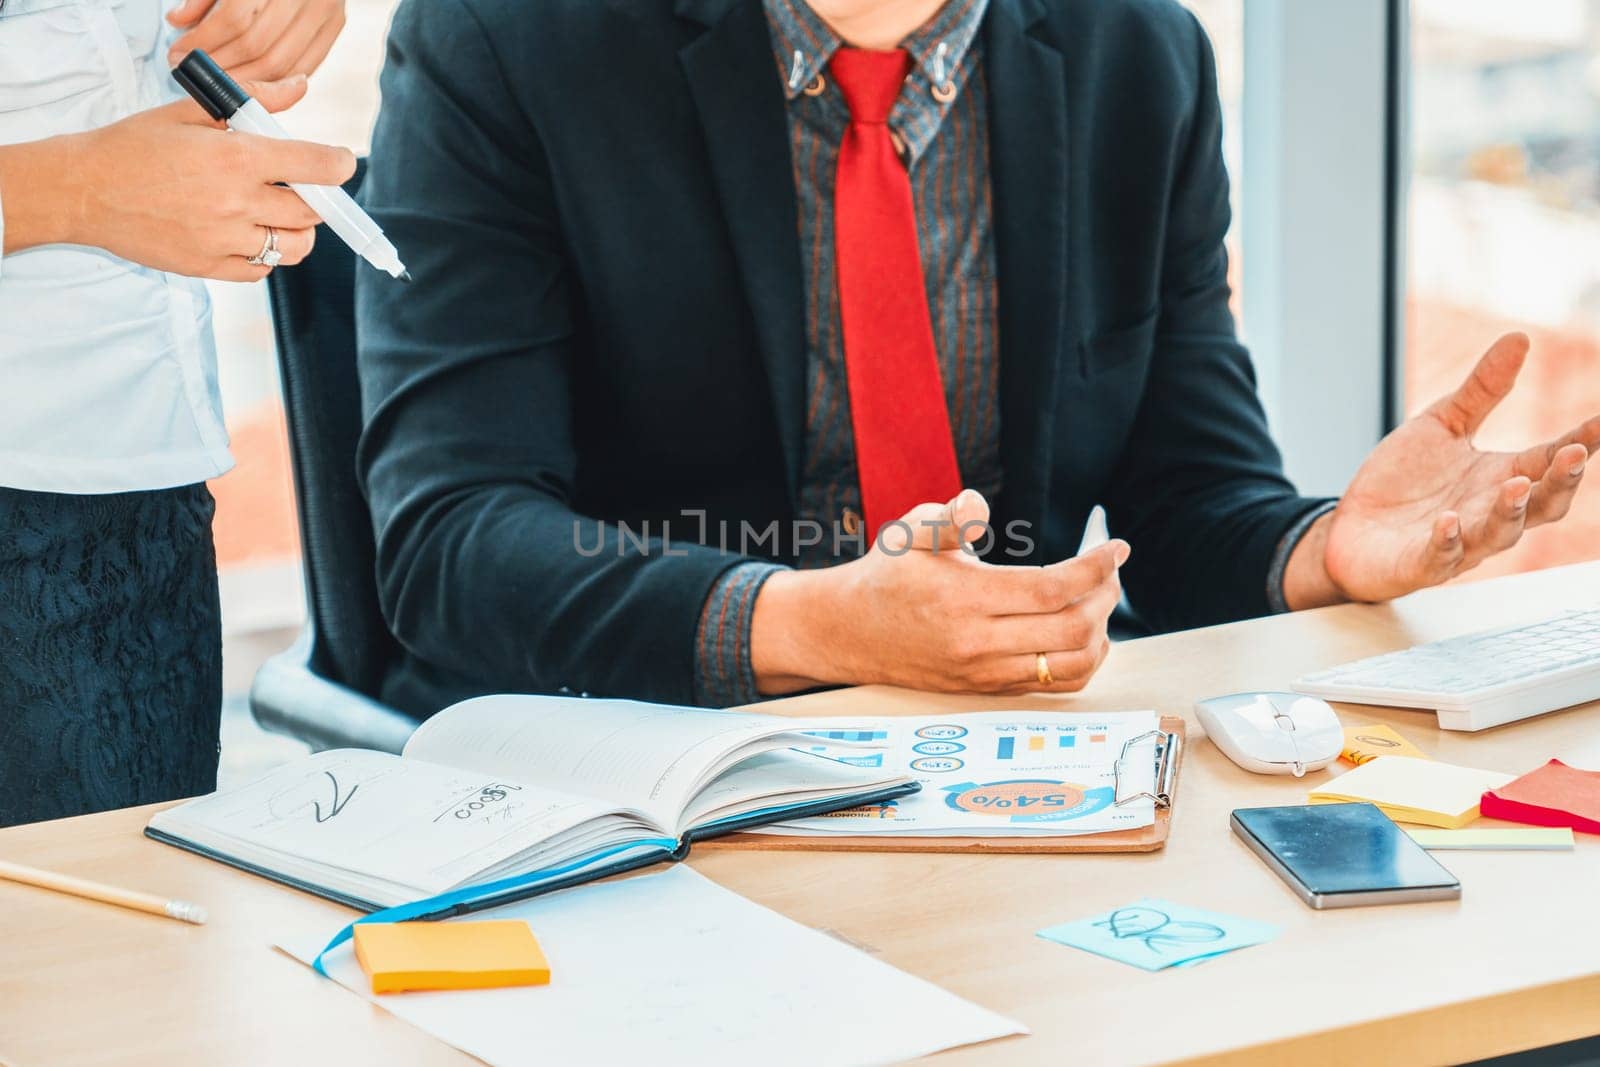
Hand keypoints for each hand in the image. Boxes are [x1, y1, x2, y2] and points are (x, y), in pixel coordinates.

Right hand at [1, 77, 356, 280]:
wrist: (84, 189)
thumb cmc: (137, 145)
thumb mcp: (191, 111)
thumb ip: (253, 100)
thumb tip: (300, 86)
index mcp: (234, 158)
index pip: (314, 167)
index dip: (338, 165)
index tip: (342, 164)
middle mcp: (235, 202)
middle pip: (311, 213)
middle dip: (315, 200)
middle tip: (300, 189)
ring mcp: (223, 240)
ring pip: (294, 247)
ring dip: (297, 232)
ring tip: (278, 215)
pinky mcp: (209, 267)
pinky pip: (262, 270)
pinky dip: (266, 255)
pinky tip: (249, 234)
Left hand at [167, 0, 345, 81]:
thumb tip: (181, 22)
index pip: (235, 19)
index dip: (204, 41)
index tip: (181, 54)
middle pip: (258, 47)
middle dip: (222, 67)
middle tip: (198, 72)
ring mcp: (324, 9)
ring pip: (282, 63)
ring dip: (246, 80)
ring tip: (222, 80)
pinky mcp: (336, 23)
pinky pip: (307, 65)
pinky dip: (279, 79)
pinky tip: (256, 79)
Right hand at [750, 490, 1131, 694]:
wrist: (849, 632)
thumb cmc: (886, 575)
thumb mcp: (910, 531)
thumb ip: (950, 517)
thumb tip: (977, 507)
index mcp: (963, 598)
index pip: (1052, 588)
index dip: (1094, 568)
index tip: (1115, 548)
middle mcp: (977, 643)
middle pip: (1072, 629)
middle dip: (1105, 596)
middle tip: (1109, 572)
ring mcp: (985, 672)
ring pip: (1070, 665)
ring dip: (1100, 632)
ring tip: (1099, 601)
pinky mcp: (988, 688)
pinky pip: (1053, 685)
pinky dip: (1082, 660)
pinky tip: (1083, 633)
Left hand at [1308, 333, 1598, 603]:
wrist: (1350, 527)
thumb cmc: (1402, 482)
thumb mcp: (1442, 426)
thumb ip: (1482, 390)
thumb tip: (1518, 338)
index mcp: (1500, 477)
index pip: (1550, 460)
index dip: (1580, 442)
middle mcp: (1488, 512)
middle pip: (1542, 504)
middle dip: (1561, 482)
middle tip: (1572, 455)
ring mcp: (1459, 542)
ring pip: (1499, 534)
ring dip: (1509, 511)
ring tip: (1515, 487)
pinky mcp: (1420, 563)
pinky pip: (1440, 558)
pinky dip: (1446, 541)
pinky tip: (1447, 523)